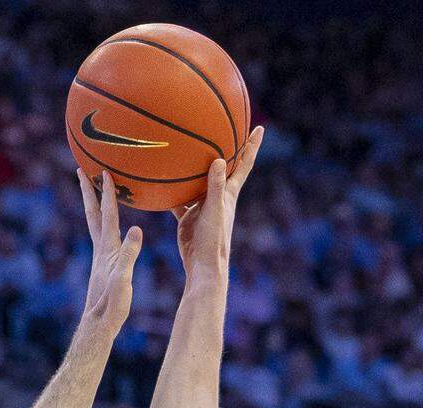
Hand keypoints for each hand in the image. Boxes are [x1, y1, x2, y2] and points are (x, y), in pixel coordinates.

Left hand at [78, 169, 142, 333]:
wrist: (98, 325)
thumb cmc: (112, 305)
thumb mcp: (124, 279)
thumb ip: (129, 254)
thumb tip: (136, 228)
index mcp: (107, 249)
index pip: (107, 215)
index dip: (108, 193)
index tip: (105, 170)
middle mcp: (101, 249)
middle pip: (93, 213)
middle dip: (88, 191)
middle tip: (81, 170)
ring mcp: (101, 257)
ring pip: (96, 224)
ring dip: (95, 205)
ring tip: (93, 190)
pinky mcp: (103, 266)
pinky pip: (103, 236)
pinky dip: (104, 224)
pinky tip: (108, 226)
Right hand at [174, 125, 262, 280]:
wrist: (201, 264)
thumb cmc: (212, 239)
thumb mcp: (214, 210)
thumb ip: (216, 186)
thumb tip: (219, 160)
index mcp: (229, 193)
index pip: (244, 164)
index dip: (252, 146)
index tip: (259, 127)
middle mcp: (217, 196)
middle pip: (224, 168)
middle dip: (227, 149)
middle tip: (227, 127)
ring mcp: (202, 206)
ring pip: (200, 181)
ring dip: (197, 168)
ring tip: (190, 150)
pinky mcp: (189, 216)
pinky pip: (180, 199)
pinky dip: (173, 191)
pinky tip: (162, 183)